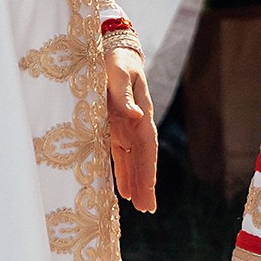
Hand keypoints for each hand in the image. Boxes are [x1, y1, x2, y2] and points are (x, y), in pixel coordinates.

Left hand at [105, 47, 157, 212]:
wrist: (112, 52)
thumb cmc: (115, 62)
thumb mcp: (118, 74)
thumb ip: (124, 95)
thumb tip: (136, 116)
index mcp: (141, 112)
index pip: (147, 146)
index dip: (148, 168)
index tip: (148, 189)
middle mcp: (137, 124)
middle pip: (144, 158)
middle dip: (146, 183)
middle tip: (147, 208)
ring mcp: (127, 128)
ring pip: (135, 160)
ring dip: (137, 183)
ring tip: (141, 207)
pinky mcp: (116, 130)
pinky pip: (122, 156)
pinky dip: (124, 173)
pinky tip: (124, 191)